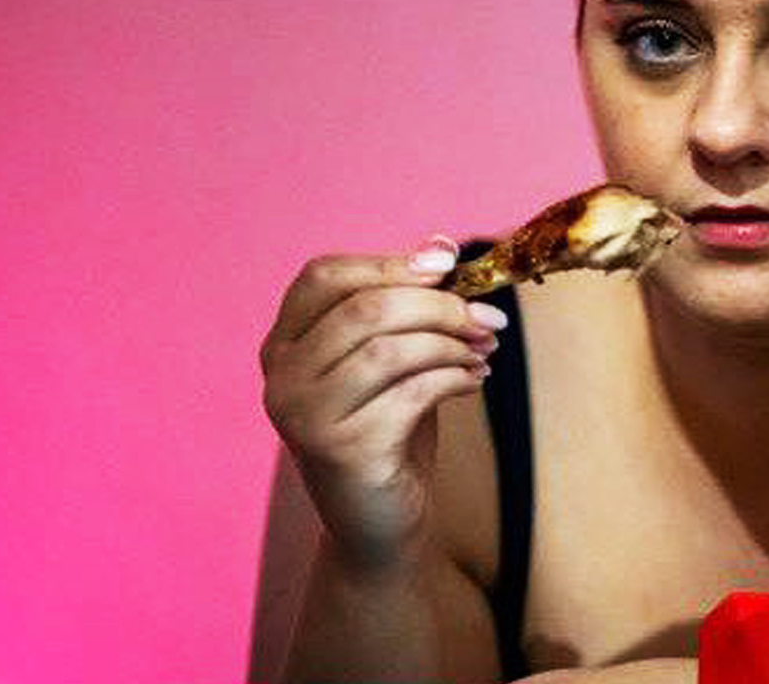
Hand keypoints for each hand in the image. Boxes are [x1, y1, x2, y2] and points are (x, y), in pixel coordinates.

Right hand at [260, 241, 507, 572]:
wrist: (380, 522)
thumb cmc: (388, 430)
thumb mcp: (391, 358)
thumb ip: (404, 306)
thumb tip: (441, 246)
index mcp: (284, 343)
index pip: (324, 276)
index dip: (389, 263)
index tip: (449, 263)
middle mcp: (281, 376)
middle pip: (362, 309)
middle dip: (438, 306)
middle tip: (487, 317)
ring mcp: (302, 415)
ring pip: (387, 348)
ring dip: (450, 342)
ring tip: (485, 349)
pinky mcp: (339, 449)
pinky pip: (409, 393)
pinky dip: (453, 377)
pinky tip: (474, 378)